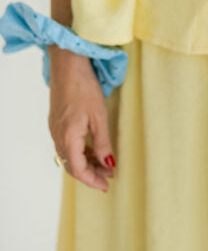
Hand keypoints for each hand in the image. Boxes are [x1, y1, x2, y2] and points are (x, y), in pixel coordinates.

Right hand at [47, 46, 116, 192]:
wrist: (67, 65)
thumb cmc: (84, 87)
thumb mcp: (99, 116)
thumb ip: (103, 142)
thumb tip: (109, 164)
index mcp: (68, 137)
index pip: (78, 170)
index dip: (92, 180)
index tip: (106, 186)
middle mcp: (58, 136)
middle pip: (72, 165)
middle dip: (91, 174)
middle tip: (109, 177)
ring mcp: (56, 128)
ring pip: (69, 155)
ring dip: (86, 162)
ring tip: (105, 164)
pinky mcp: (57, 121)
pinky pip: (67, 144)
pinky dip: (81, 151)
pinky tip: (94, 149)